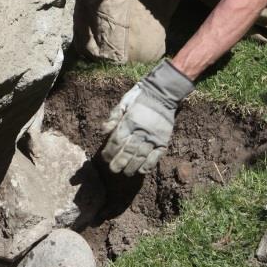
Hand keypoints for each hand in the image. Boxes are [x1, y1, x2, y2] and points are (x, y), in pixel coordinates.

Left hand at [100, 61, 193, 175]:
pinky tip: (141, 170)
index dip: (109, 151)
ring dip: (132, 166)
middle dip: (118, 162)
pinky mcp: (163, 141)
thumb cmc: (139, 98)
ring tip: (125, 172)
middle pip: (127, 151)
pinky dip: (148, 165)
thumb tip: (103, 131)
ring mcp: (153, 137)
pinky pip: (155, 157)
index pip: (117, 141)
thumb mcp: (124, 102)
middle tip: (113, 169)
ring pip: (140, 156)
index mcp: (129, 122)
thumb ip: (113, 117)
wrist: (162, 93)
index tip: (104, 157)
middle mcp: (141, 131)